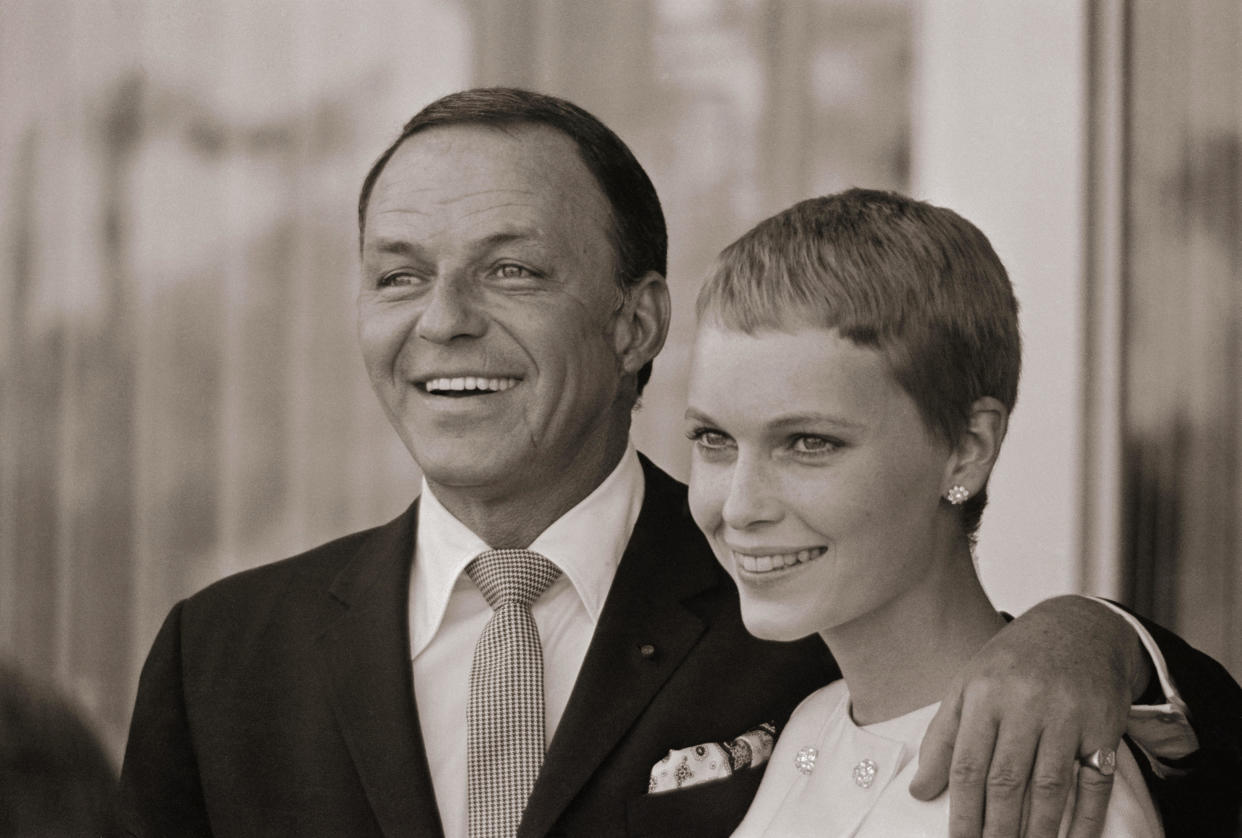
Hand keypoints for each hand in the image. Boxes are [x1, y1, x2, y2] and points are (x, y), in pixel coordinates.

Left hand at [909, 595, 1150, 837]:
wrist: (1078, 627)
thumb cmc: (1012, 663)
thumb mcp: (968, 686)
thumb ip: (943, 738)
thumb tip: (919, 792)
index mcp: (984, 693)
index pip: (968, 764)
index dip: (961, 811)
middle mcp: (1026, 703)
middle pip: (1007, 780)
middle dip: (996, 830)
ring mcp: (1068, 715)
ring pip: (1050, 786)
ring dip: (1037, 832)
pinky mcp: (1104, 726)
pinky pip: (1095, 783)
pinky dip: (1086, 820)